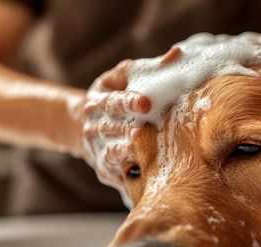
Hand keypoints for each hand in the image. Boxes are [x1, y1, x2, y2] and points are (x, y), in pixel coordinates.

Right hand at [77, 59, 149, 191]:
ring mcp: (97, 150)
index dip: (128, 101)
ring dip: (124, 153)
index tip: (145, 102)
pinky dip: (127, 176)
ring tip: (138, 150)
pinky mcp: (104, 171)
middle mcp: (93, 127)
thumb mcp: (123, 78)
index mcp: (97, 101)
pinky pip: (116, 174)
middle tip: (143, 130)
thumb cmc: (115, 97)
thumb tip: (176, 55)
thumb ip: (148, 69)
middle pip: (111, 129)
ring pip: (111, 154)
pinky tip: (143, 175)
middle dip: (127, 129)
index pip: (113, 102)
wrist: (84, 127)